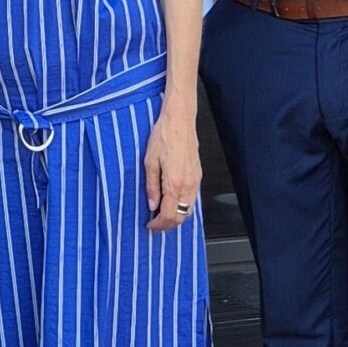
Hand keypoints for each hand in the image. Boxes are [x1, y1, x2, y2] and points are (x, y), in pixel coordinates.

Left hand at [142, 107, 199, 231]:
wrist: (179, 121)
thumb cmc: (164, 136)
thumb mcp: (149, 162)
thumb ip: (151, 187)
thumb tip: (152, 204)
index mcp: (174, 183)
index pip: (168, 215)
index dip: (159, 225)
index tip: (150, 225)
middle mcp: (188, 184)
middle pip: (181, 217)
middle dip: (168, 225)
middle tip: (156, 224)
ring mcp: (195, 180)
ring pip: (189, 209)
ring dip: (176, 216)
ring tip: (163, 215)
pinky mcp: (198, 174)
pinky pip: (192, 198)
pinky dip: (183, 206)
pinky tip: (173, 202)